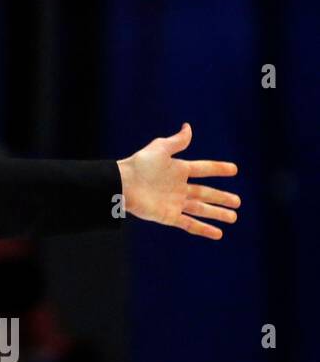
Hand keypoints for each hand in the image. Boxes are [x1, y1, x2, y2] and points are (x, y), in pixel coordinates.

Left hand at [116, 123, 239, 238]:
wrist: (122, 184)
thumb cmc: (139, 165)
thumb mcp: (160, 149)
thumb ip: (176, 141)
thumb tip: (188, 127)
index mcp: (179, 170)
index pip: (204, 169)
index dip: (218, 169)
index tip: (234, 170)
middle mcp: (179, 187)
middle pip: (206, 193)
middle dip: (222, 197)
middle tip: (238, 202)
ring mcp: (175, 202)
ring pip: (201, 209)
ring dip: (217, 214)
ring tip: (233, 217)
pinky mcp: (169, 216)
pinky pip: (190, 224)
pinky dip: (204, 229)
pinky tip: (218, 234)